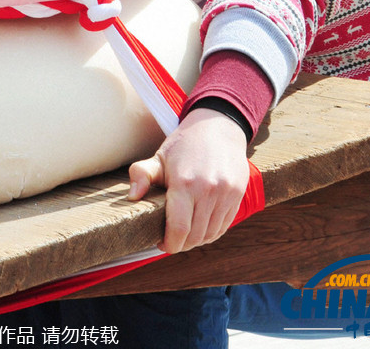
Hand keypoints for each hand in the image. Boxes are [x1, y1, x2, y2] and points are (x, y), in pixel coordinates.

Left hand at [127, 108, 249, 253]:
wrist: (218, 126)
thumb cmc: (185, 144)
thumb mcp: (160, 156)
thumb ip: (141, 174)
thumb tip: (132, 196)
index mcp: (184, 182)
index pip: (178, 228)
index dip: (169, 244)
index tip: (161, 244)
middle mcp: (207, 189)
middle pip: (195, 236)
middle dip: (181, 244)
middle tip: (171, 239)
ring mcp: (225, 192)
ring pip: (210, 234)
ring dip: (196, 240)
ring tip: (185, 233)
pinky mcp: (237, 193)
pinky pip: (224, 225)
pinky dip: (212, 232)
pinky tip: (201, 226)